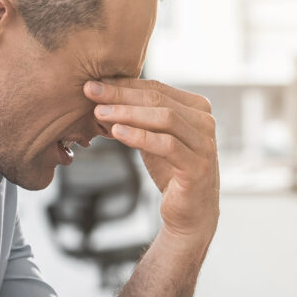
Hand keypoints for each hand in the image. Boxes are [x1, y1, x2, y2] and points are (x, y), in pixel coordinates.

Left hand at [85, 79, 218, 245]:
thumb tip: (103, 94)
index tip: (94, 83)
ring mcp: (205, 144)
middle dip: (121, 95)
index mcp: (197, 109)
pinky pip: (166, 145)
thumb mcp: (154, 138)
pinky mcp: (198, 166)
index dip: (124, 84)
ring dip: (127, 113)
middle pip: (158, 99)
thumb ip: (139, 117)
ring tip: (99, 112)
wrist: (190, 213)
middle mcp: (205, 122)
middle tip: (90, 91)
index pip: (157, 88)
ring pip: (164, 118)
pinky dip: (140, 136)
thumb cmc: (171, 172)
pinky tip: (117, 132)